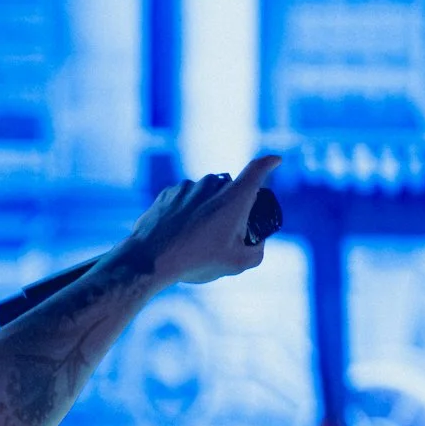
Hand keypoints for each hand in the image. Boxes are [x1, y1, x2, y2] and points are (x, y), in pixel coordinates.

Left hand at [125, 155, 280, 286]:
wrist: (149, 259)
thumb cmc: (195, 260)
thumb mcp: (235, 264)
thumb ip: (256, 252)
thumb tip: (258, 243)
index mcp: (233, 197)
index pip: (257, 169)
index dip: (269, 163)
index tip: (275, 160)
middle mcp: (212, 184)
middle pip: (230, 189)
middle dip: (231, 208)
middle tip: (221, 236)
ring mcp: (188, 186)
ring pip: (206, 195)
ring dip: (207, 211)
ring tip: (195, 239)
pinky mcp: (168, 193)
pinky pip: (185, 199)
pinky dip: (186, 213)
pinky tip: (178, 233)